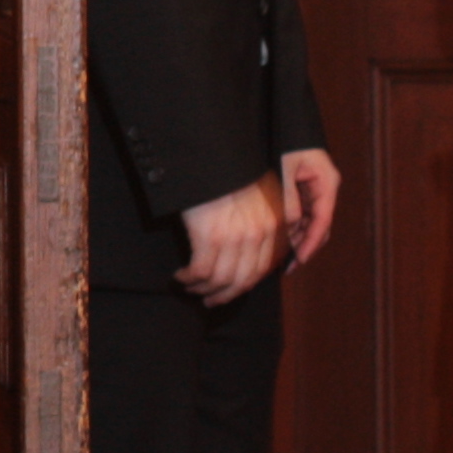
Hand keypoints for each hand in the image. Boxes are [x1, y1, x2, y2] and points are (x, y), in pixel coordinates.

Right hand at [176, 172, 287, 304]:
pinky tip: (180, 276)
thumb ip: (259, 217)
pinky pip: (201, 271)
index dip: (244, 284)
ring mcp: (235, 237)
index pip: (262, 268)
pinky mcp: (210, 236)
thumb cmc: (227, 170)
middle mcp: (259, 235)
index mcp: (273, 225)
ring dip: (204, 290)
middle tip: (211, 300)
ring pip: (221, 280)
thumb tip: (249, 242)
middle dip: (225, 295)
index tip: (230, 289)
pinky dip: (189, 278)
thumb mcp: (256, 192)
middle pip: (244, 280)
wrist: (210, 153)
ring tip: (190, 288)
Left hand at [281, 147, 342, 270]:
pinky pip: (300, 211)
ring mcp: (315, 188)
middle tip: (286, 265)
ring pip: (309, 220)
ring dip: (295, 237)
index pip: (322, 220)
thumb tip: (291, 225)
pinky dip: (290, 224)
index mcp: (327, 183)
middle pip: (318, 225)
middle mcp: (324, 188)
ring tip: (278, 256)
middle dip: (303, 245)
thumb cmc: (285, 140)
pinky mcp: (304, 187)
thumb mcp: (286, 169)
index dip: (311, 243)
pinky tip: (277, 237)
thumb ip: (289, 196)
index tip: (299, 260)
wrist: (282, 120)